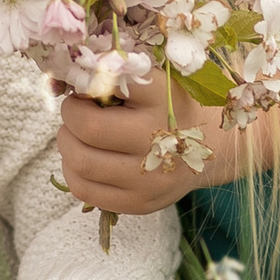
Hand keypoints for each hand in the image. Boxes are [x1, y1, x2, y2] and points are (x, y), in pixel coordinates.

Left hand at [56, 72, 237, 219]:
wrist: (213, 148)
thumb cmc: (173, 106)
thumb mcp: (156, 80)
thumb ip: (118, 76)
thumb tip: (69, 80)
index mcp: (164, 99)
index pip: (108, 84)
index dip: (85, 84)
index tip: (88, 87)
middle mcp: (160, 139)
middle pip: (89, 129)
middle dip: (69, 116)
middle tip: (75, 111)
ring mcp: (151, 178)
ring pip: (81, 162)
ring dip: (66, 143)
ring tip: (76, 135)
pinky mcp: (140, 203)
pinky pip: (84, 190)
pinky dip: (72, 170)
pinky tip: (83, 158)